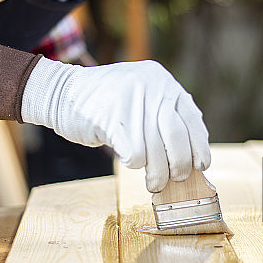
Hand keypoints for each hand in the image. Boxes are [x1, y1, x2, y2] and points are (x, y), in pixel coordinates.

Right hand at [20, 57, 210, 191]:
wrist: (61, 93)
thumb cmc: (103, 102)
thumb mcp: (140, 94)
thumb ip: (161, 114)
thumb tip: (186, 155)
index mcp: (162, 81)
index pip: (192, 119)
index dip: (199, 146)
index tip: (200, 165)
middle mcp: (152, 88)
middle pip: (177, 138)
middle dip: (180, 165)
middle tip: (175, 179)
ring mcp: (132, 102)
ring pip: (157, 151)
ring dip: (157, 173)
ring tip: (153, 182)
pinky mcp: (113, 119)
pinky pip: (136, 155)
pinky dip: (135, 164)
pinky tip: (128, 160)